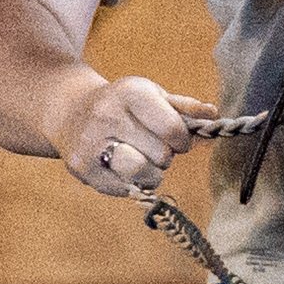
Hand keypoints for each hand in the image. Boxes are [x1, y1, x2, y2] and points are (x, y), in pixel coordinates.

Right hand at [51, 73, 218, 195]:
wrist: (70, 111)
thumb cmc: (123, 105)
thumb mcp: (152, 95)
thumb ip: (184, 107)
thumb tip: (213, 114)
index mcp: (130, 93)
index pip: (172, 129)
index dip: (182, 139)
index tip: (175, 136)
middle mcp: (107, 116)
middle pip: (162, 154)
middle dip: (165, 154)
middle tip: (150, 144)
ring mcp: (92, 144)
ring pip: (145, 175)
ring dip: (152, 172)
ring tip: (140, 158)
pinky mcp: (82, 170)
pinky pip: (126, 190)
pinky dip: (133, 183)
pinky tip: (122, 166)